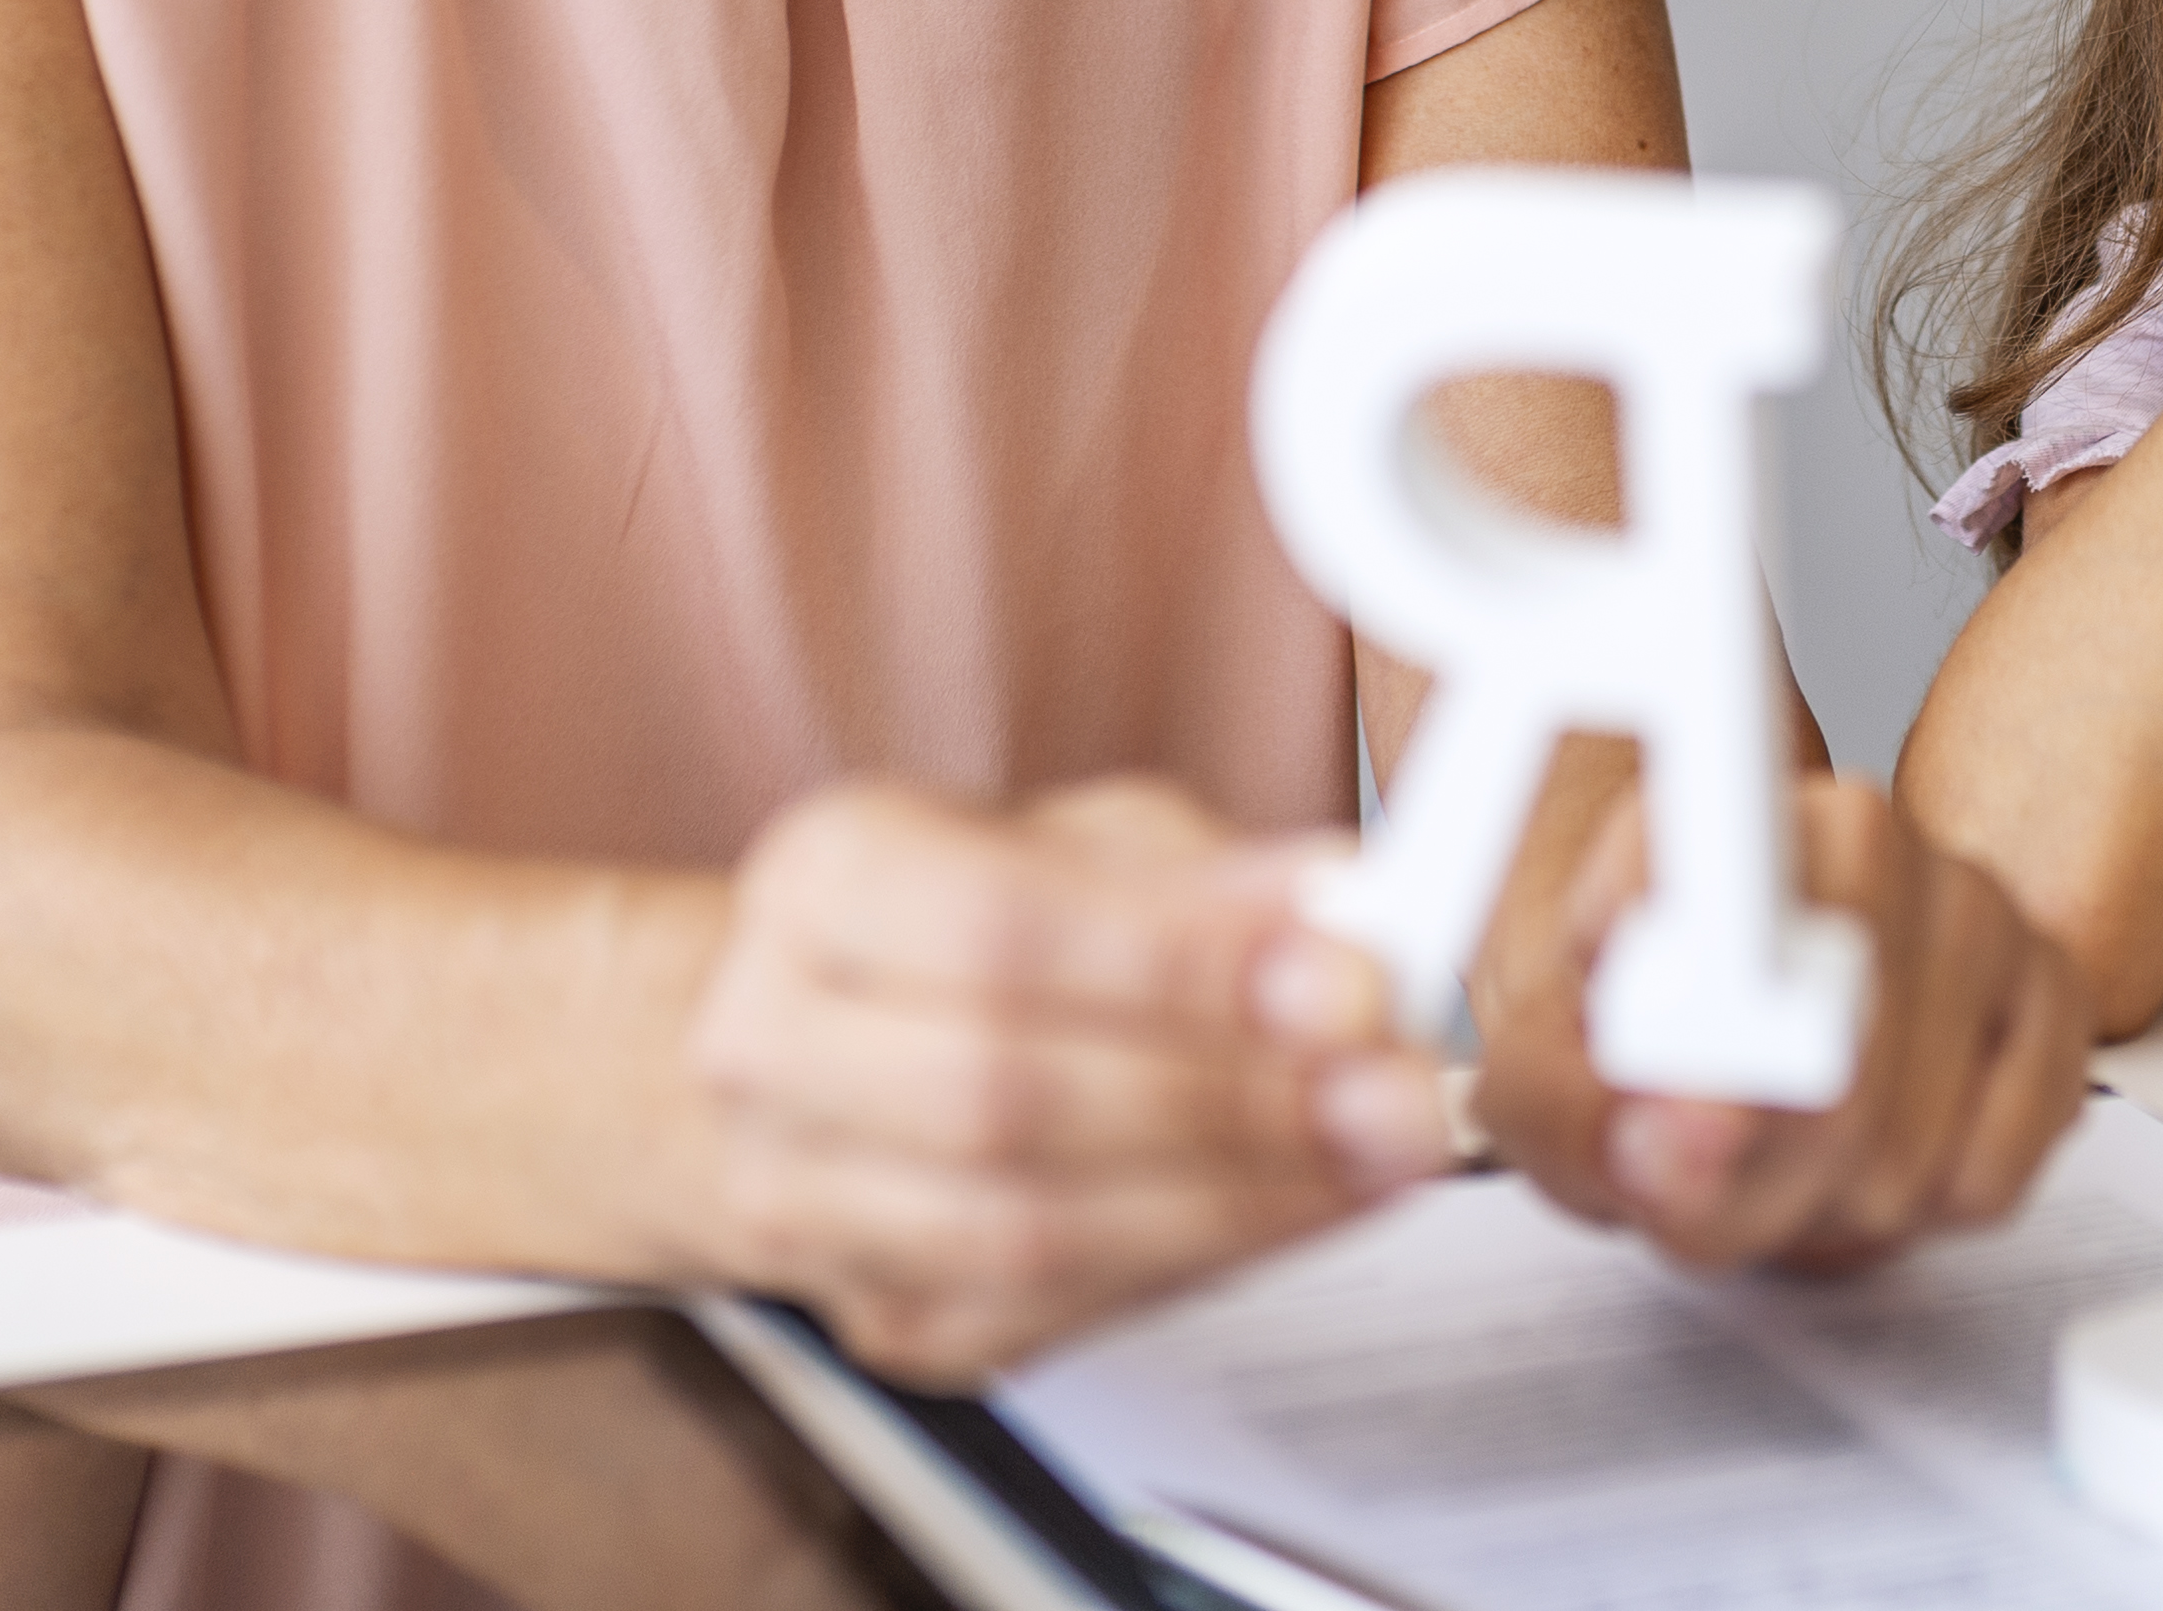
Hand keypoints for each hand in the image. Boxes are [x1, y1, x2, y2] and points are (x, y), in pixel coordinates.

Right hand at [678, 775, 1456, 1381]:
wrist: (834, 1043)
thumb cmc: (980, 919)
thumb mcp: (1087, 843)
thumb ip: (1209, 881)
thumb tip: (1343, 906)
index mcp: (822, 879)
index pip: (996, 931)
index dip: (1179, 967)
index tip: (1346, 980)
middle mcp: (768, 1044)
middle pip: (1004, 1097)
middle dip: (1228, 1101)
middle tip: (1394, 1092)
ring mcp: (802, 1201)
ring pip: (1021, 1234)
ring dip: (1230, 1202)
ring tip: (1375, 1160)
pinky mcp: (874, 1318)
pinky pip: (1045, 1317)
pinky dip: (1194, 1264)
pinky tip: (1294, 1210)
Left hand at [1471, 770, 2093, 1269]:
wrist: (1710, 1016)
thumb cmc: (1622, 1037)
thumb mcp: (1536, 1076)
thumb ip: (1568, 1102)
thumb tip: (1678, 1130)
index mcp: (1714, 813)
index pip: (1729, 940)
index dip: (1701, 1074)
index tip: (1659, 1125)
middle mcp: (1857, 829)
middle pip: (1833, 1085)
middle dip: (1754, 1179)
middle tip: (1699, 1163)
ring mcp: (1973, 905)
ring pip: (1908, 1153)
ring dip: (1827, 1206)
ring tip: (1775, 1155)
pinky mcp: (2052, 994)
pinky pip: (1990, 1176)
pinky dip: (1918, 1208)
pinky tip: (1866, 1155)